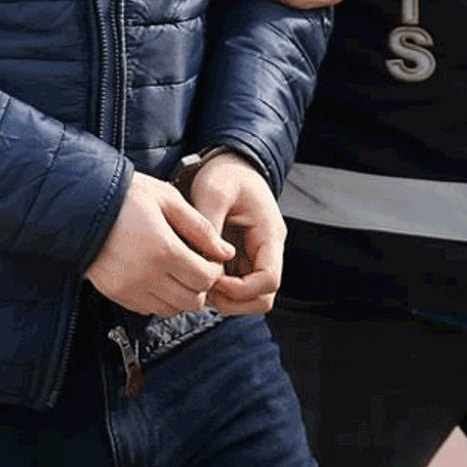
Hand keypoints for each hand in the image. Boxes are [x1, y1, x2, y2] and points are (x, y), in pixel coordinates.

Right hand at [85, 172, 235, 316]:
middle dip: (201, 286)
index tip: (210, 258)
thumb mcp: (167, 199)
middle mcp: (146, 275)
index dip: (215, 271)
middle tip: (196, 266)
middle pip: (192, 301)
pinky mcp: (115, 293)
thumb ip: (200, 227)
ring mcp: (129, 288)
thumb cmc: (126, 195)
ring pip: (171, 310)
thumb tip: (225, 252)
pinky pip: (148, 310)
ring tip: (176, 271)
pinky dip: (159, 299)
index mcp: (163, 249)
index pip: (205, 279)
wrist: (80, 204)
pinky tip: (156, 276)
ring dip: (180, 295)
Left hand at [179, 150, 286, 314]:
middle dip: (233, 301)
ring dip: (225, 299)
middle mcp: (267, 251)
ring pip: (250, 298)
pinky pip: (236, 287)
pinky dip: (218, 289)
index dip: (241, 290)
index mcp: (269, 235)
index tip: (212, 279)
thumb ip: (209, 227)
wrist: (230, 165)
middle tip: (203, 289)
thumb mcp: (214, 192)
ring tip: (197, 282)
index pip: (269, 280)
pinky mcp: (241, 259)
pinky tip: (197, 275)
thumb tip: (204, 264)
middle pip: (263, 298)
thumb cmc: (225, 175)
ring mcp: (255, 257)